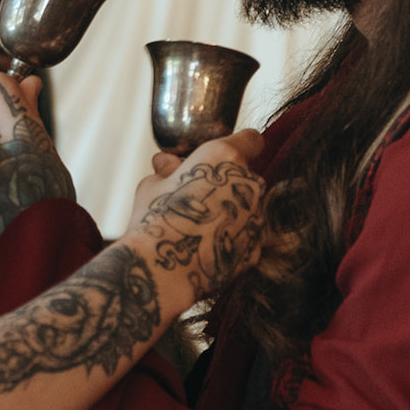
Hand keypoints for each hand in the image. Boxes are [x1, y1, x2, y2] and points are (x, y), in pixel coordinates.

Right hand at [123, 128, 264, 303]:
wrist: (163, 269)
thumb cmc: (154, 220)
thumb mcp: (152, 184)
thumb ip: (168, 170)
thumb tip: (167, 162)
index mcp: (225, 157)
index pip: (251, 140)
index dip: (239, 146)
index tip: (222, 159)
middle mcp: (249, 183)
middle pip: (246, 177)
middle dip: (227, 184)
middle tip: (197, 196)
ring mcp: (256, 218)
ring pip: (247, 208)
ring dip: (230, 212)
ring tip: (199, 228)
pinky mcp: (255, 249)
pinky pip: (246, 237)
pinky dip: (231, 239)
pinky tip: (206, 247)